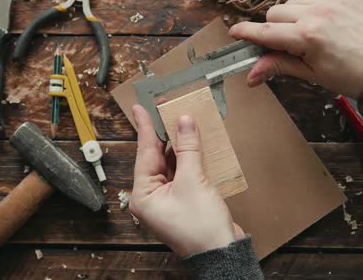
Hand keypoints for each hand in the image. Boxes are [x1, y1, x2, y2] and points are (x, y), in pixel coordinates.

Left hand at [129, 105, 243, 256]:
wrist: (222, 254)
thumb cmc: (201, 227)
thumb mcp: (193, 181)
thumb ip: (188, 148)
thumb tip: (184, 122)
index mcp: (143, 195)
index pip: (144, 153)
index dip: (145, 127)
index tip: (140, 107)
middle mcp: (151, 197)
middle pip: (157, 157)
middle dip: (164, 133)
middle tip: (165, 108)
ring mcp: (168, 199)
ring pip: (171, 163)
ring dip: (179, 144)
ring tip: (180, 119)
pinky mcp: (183, 200)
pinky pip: (182, 173)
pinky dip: (189, 158)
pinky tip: (194, 142)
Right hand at [229, 0, 362, 98]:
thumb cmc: (352, 77)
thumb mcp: (311, 75)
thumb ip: (278, 67)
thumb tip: (252, 75)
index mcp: (307, 37)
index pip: (266, 31)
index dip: (246, 33)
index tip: (235, 32)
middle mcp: (318, 14)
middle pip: (276, 13)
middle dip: (275, 28)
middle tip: (286, 44)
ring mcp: (333, 2)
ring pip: (294, 1)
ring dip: (293, 15)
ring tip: (309, 32)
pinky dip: (311, 1)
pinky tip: (320, 16)